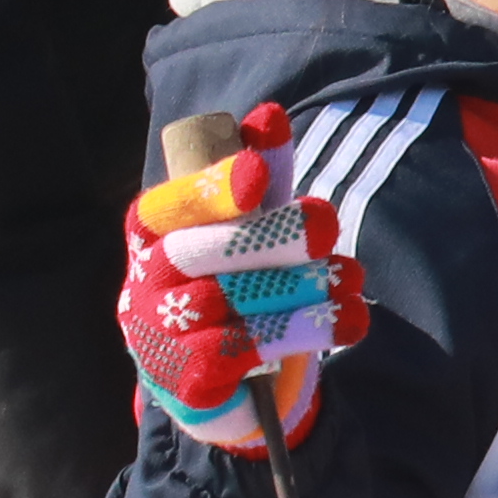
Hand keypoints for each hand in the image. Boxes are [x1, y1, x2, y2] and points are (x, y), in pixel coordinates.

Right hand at [121, 102, 371, 451]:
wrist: (225, 383)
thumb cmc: (237, 284)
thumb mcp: (253, 227)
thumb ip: (262, 175)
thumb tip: (269, 115)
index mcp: (153, 232)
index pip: (174, 203)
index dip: (214, 188)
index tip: (258, 175)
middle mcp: (145, 279)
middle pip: (201, 252)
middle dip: (270, 237)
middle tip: (325, 227)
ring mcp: (156, 334)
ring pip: (229, 303)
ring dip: (301, 291)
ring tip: (352, 283)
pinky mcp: (182, 381)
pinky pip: (237, 352)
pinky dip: (295, 334)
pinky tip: (343, 323)